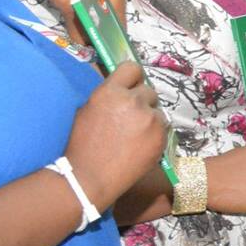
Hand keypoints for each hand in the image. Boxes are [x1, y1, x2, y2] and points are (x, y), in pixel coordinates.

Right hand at [65, 62, 166, 208]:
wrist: (91, 177)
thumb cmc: (82, 145)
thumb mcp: (87, 110)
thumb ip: (107, 96)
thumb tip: (120, 87)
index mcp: (109, 92)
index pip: (132, 68)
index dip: (132, 78)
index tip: (130, 86)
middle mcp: (133, 101)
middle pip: (148, 90)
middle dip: (141, 101)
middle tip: (130, 118)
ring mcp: (150, 119)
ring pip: (157, 110)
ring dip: (150, 118)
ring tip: (134, 135)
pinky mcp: (162, 135)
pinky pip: (164, 127)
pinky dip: (155, 133)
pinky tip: (141, 145)